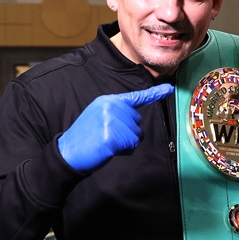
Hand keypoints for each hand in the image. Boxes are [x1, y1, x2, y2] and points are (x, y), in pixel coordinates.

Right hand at [58, 84, 173, 171]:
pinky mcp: (114, 135)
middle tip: (107, 136)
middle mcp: (112, 107)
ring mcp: (113, 120)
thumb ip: (116, 112)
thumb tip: (134, 117)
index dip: (155, 93)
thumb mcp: (99, 116)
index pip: (136, 97)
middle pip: (137, 122)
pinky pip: (132, 145)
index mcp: (108, 101)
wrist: (69, 151)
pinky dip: (124, 151)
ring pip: (137, 135)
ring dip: (126, 143)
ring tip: (106, 142)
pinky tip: (108, 149)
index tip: (170, 88)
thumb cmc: (86, 137)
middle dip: (128, 133)